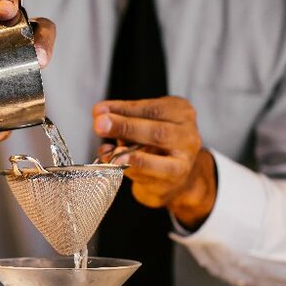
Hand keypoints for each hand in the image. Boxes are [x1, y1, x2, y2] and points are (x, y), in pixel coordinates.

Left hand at [92, 96, 216, 229]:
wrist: (172, 178)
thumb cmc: (153, 147)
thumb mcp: (140, 128)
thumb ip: (123, 122)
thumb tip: (100, 119)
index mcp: (178, 111)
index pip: (150, 107)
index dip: (122, 109)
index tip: (99, 110)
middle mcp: (187, 130)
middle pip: (156, 127)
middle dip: (125, 126)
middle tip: (100, 125)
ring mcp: (185, 153)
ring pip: (159, 147)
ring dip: (131, 149)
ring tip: (112, 151)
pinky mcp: (178, 173)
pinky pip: (157, 169)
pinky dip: (135, 165)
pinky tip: (119, 163)